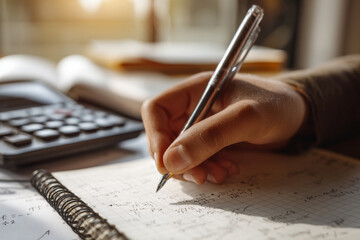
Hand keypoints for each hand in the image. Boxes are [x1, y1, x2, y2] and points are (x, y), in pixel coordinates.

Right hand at [141, 72, 307, 183]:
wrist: (298, 115)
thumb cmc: (277, 105)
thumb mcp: (246, 117)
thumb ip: (211, 136)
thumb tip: (172, 160)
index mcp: (196, 89)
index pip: (157, 110)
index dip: (156, 136)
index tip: (167, 163)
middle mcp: (194, 107)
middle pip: (165, 134)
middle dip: (178, 158)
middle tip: (198, 175)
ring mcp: (202, 125)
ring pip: (180, 150)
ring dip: (194, 167)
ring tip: (218, 174)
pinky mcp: (212, 140)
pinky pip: (197, 158)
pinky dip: (207, 168)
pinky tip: (226, 169)